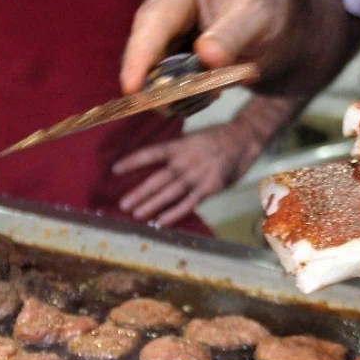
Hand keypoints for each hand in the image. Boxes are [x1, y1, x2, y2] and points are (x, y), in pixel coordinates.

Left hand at [113, 121, 261, 226]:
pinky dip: (173, 214)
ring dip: (151, 205)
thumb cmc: (218, 138)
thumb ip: (178, 152)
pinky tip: (160, 221)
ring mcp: (197, 176)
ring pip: (170, 194)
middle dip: (139, 192)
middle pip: (157, 179)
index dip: (133, 161)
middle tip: (123, 204)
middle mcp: (186, 161)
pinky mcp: (209, 188)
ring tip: (136, 214)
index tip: (115, 169)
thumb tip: (159, 165)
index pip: (152, 153)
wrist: (244, 140)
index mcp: (180, 145)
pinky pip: (188, 204)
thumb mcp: (194, 138)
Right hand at [121, 0, 294, 93]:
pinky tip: (212, 89)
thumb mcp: (256, 17)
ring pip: (152, 74)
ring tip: (214, 90)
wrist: (273, 21)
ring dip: (176, 93)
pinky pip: (165, 85)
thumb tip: (207, 56)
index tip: (131, 88)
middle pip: (144, 52)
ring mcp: (161, 36)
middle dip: (157, 83)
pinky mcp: (166, 59)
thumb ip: (232, 36)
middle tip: (178, 106)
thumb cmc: (264, 8)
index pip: (153, 23)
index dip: (139, 57)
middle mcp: (161, 9)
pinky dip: (184, 96)